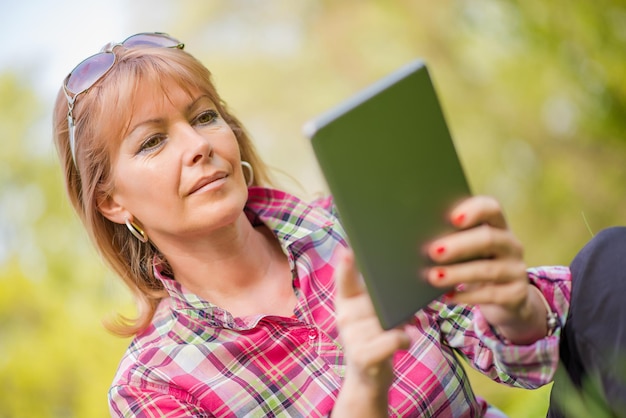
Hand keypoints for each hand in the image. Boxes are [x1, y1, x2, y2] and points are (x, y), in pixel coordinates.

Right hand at [332, 247, 409, 416]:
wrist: (369, 378)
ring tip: (397, 331)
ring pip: (388, 320)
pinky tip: (403, 343)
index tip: (348, 250)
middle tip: (397, 315)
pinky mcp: (363, 356)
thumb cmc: (376, 338)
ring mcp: (351, 337)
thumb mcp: (372, 313)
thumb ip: (376, 294)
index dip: (346, 265)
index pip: (344, 279)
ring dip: (401, 325)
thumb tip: (396, 272)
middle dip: (393, 306)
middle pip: (378, 300)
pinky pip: (393, 338)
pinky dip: (404, 340)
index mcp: (346, 302)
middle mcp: (344, 317)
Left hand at [425, 196, 547, 343]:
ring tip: (433, 276)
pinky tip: (448, 296)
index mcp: (496, 226)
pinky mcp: (516, 294)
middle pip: (488, 238)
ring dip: (458, 273)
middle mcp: (510, 244)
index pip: (491, 208)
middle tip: (433, 251)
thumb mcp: (467, 250)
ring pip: (487, 270)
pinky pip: (490, 295)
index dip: (473, 210)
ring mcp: (515, 270)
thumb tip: (414, 240)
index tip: (452, 218)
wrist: (506, 298)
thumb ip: (450, 239)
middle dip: (459, 245)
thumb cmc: (474, 264)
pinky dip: (467, 295)